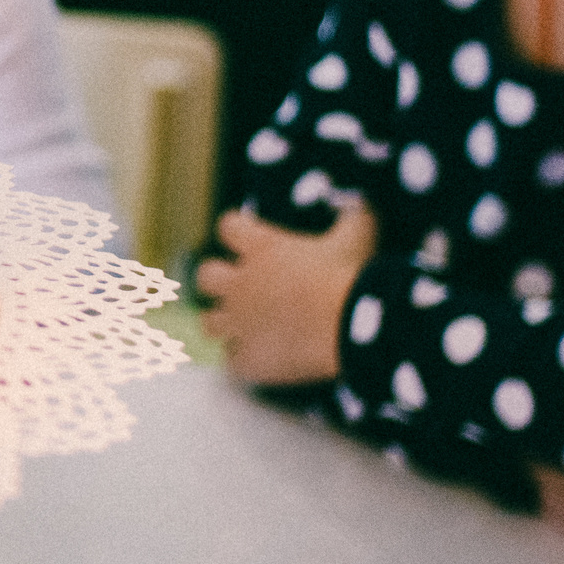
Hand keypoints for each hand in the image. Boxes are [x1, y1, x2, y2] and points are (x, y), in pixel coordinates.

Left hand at [195, 198, 376, 386]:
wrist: (352, 328)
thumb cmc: (350, 277)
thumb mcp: (356, 238)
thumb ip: (352, 216)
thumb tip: (358, 200)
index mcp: (260, 248)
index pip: (228, 226)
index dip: (238, 231)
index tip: (250, 239)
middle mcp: (239, 284)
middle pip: (205, 276)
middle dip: (219, 281)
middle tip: (241, 288)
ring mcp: (239, 324)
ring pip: (209, 323)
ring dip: (224, 324)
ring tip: (245, 328)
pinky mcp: (248, 360)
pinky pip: (232, 364)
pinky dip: (244, 363)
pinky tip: (261, 362)